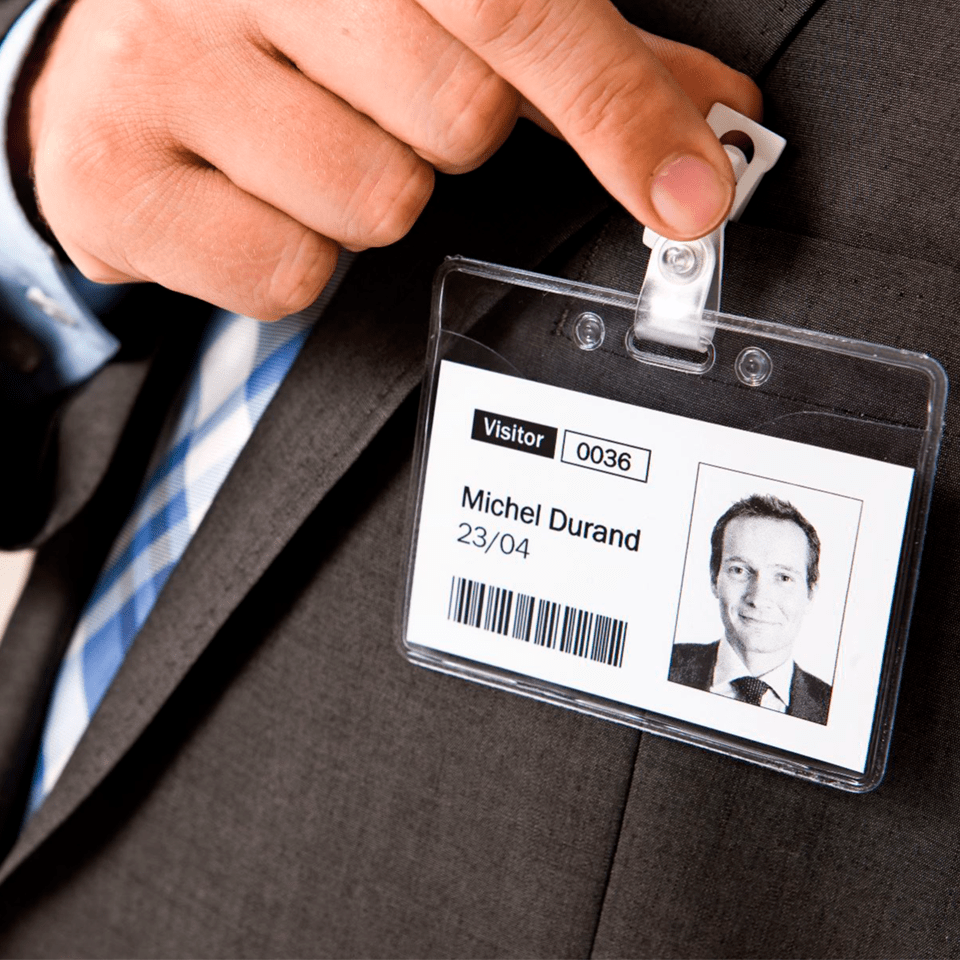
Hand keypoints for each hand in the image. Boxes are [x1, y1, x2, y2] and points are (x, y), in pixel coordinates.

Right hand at [24, 0, 760, 320]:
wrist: (106, 62)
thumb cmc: (283, 27)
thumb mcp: (423, 11)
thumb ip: (566, 54)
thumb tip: (703, 114)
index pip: (515, 6)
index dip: (617, 109)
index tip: (689, 194)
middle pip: (457, 121)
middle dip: (447, 139)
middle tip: (379, 99)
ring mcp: (162, 65)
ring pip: (375, 206)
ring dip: (368, 199)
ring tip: (303, 143)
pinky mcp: (116, 178)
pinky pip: (287, 276)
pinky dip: (294, 259)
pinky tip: (252, 198)